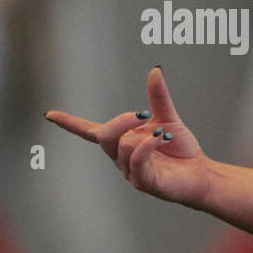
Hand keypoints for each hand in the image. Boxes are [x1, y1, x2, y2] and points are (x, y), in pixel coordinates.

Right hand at [45, 67, 211, 206]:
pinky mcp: (145, 183)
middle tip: (143, 114)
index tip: (50, 114)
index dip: (70, 123)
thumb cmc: (182, 150)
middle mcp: (121, 158)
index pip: (89, 132)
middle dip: (120, 121)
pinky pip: (137, 160)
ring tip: (164, 134)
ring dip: (143, 135)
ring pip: (122, 146)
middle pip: (104, 136)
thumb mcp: (168, 119)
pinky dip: (147, 146)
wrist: (203, 174)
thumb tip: (155, 70)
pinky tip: (160, 138)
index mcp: (121, 142)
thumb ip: (158, 98)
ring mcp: (131, 172)